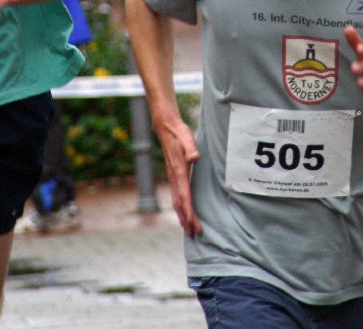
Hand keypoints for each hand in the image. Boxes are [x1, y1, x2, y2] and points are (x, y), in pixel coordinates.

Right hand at [154, 111, 201, 236]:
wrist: (166, 127)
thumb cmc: (179, 133)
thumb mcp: (187, 138)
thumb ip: (191, 148)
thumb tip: (195, 158)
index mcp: (179, 172)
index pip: (185, 197)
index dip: (189, 212)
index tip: (194, 226)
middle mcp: (174, 178)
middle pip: (180, 204)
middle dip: (187, 220)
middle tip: (196, 234)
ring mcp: (172, 177)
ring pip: (177, 202)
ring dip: (183, 217)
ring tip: (190, 230)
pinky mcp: (174, 175)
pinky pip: (176, 196)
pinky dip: (180, 208)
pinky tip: (183, 212)